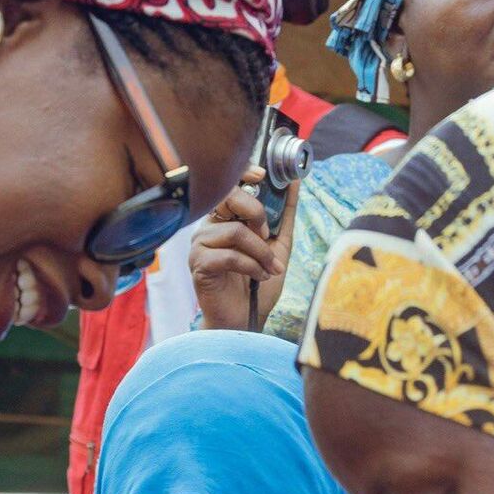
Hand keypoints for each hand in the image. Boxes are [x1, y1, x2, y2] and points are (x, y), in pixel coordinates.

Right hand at [190, 167, 299, 330]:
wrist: (245, 320)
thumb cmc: (258, 284)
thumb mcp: (278, 246)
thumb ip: (284, 215)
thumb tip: (294, 182)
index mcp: (224, 219)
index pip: (229, 185)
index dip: (244, 173)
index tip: (264, 175)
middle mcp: (208, 227)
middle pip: (228, 198)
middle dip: (256, 213)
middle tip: (267, 234)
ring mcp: (199, 244)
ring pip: (236, 231)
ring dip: (261, 252)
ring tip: (269, 269)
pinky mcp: (198, 264)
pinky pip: (230, 255)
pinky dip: (252, 266)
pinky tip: (259, 277)